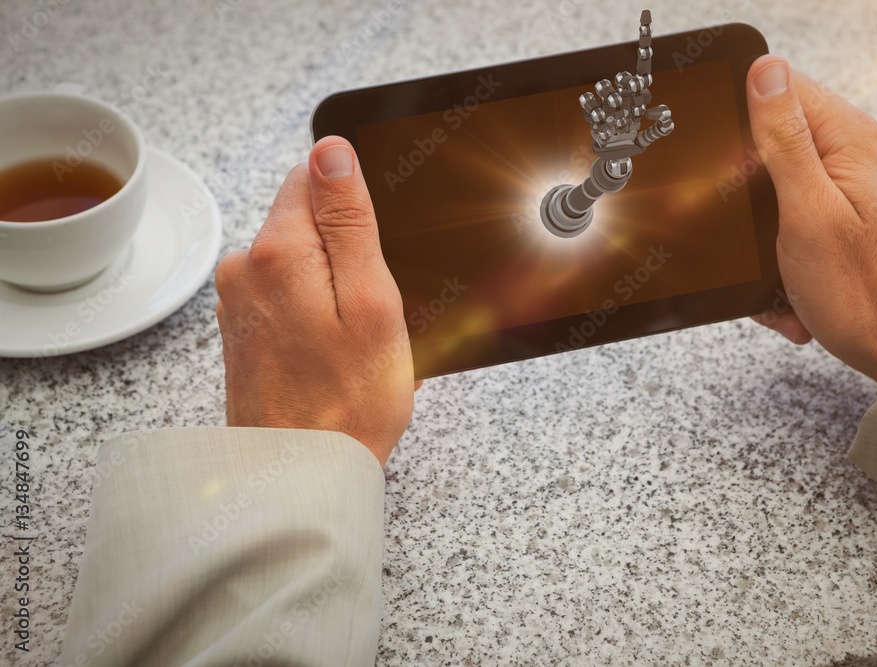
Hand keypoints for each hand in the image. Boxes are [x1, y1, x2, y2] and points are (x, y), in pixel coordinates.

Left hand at [214, 137, 416, 465]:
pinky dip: (316, 313)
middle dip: (347, 252)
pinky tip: (333, 354)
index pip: (312, 176)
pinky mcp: (242, 330)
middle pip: (305, 220)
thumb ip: (349, 219)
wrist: (302, 475)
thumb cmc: (347, 401)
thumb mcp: (371, 301)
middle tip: (371, 310)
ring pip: (300, 259)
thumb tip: (331, 151)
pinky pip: (288, 295)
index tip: (374, 253)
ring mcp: (238, 301)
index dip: (355, 208)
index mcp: (278, 251)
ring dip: (333, 285)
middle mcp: (244, 268)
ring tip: (353, 340)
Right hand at [579, 9, 673, 159]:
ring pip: (604, 85)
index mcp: (640, 94)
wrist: (614, 155)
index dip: (644, 40)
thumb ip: (659, 130)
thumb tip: (668, 117)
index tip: (646, 15)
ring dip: (610, 98)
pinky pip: (587, 101)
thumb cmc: (634, 143)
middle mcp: (623, 93)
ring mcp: (607, 101)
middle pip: (623, 77)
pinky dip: (593, 110)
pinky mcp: (592, 111)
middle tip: (633, 96)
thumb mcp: (648, 139)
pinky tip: (604, 128)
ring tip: (618, 120)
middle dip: (627, 84)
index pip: (643, 64)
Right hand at [746, 56, 876, 387]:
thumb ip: (785, 141)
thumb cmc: (862, 293)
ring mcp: (849, 189)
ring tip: (775, 269)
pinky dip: (778, 257)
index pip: (786, 90)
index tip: (728, 163)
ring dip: (761, 234)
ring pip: (774, 189)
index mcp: (851, 142)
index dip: (745, 120)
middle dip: (748, 189)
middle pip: (774, 142)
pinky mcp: (840, 220)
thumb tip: (765, 74)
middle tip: (751, 229)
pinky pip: (789, 223)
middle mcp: (856, 158)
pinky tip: (786, 287)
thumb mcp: (807, 211)